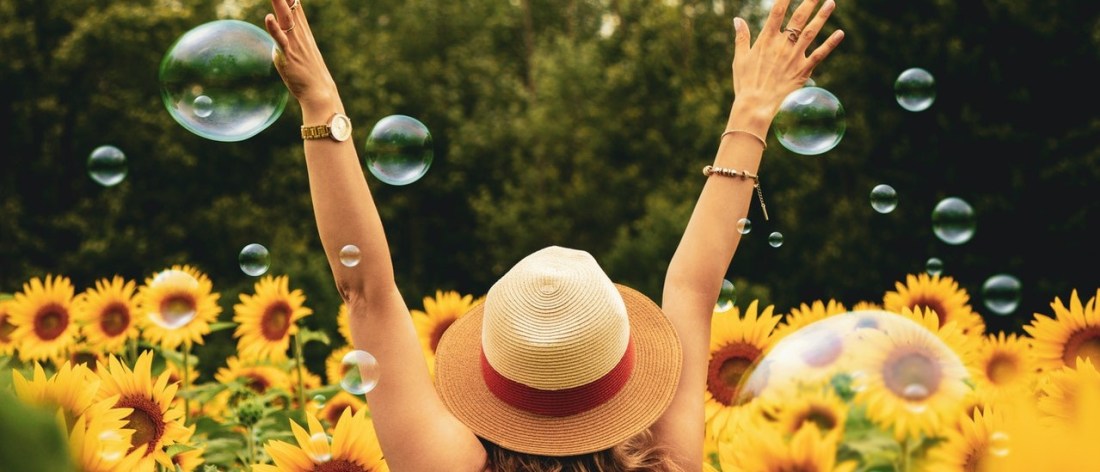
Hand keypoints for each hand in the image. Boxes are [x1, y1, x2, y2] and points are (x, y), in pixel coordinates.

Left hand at [264, 0, 339, 110]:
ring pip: (285, 17)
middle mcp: (299, 33)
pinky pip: (280, 40)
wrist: (319, 92)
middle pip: (290, 5)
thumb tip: (276, 27)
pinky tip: (269, 18)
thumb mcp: (299, 49)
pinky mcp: (288, 56)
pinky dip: (274, 29)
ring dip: (279, 2)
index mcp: (301, 30)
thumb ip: (287, 36)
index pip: (293, 3)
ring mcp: (294, 43)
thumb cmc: (309, 73)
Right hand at [729, 0, 843, 127]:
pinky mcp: (803, 70)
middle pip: (798, 18)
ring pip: (811, 32)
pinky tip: (840, 33)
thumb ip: (741, 37)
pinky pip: (820, 54)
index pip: (777, 12)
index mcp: (766, 40)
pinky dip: (831, 44)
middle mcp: (782, 45)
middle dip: (809, 2)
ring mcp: (794, 57)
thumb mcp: (740, 59)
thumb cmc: (746, 83)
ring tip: (831, 3)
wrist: (756, 106)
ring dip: (822, 16)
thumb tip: (737, 19)